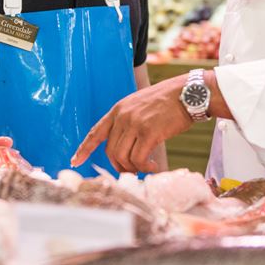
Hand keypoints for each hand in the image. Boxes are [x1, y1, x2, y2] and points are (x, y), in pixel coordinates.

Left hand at [71, 75, 192, 172]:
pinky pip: (138, 159)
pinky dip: (144, 168)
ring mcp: (135, 124)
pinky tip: (153, 166)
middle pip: (110, 151)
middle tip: (132, 171)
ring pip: (123, 157)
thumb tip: (125, 145)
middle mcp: (123, 116)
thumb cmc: (169, 101)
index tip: (75, 161)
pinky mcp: (149, 133)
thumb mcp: (140, 104)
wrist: (189, 93)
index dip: (84, 148)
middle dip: (119, 166)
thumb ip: (128, 120)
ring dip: (133, 168)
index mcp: (118, 109)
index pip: (96, 132)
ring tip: (146, 168)